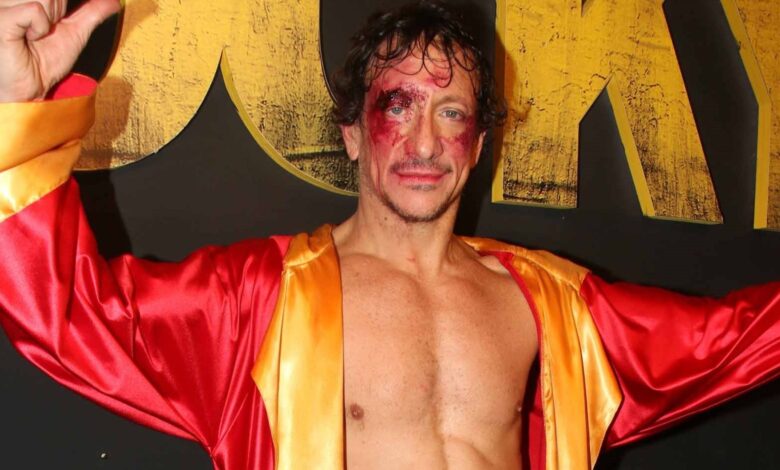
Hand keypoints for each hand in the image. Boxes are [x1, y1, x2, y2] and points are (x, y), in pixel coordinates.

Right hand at [0, 0, 119, 101]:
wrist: (29, 89)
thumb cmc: (44, 63)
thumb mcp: (74, 33)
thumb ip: (92, 13)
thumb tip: (114, 1)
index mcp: (23, 0)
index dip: (62, 6)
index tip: (58, 20)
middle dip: (57, 13)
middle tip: (43, 33)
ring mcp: (2, 5)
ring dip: (49, 22)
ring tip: (34, 36)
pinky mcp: (1, 18)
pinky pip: (35, 10)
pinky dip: (39, 28)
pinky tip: (27, 39)